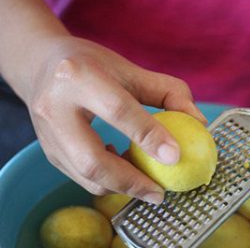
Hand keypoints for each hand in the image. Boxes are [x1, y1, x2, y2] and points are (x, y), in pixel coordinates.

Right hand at [22, 36, 205, 203]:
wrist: (41, 66)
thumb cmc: (95, 66)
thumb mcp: (132, 70)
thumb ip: (169, 92)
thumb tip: (199, 122)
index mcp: (78, 76)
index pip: (119, 111)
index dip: (149, 136)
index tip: (176, 157)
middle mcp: (54, 107)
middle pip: (92, 160)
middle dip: (130, 183)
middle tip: (159, 193)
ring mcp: (46, 134)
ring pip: (86, 176)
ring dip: (121, 186)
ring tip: (147, 182)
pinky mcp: (47, 151)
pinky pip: (81, 176)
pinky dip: (108, 180)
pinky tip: (125, 168)